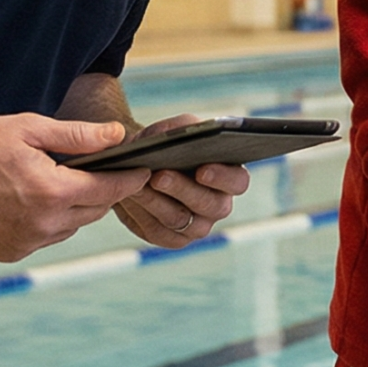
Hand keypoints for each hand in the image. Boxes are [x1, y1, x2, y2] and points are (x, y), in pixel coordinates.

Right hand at [0, 114, 149, 262]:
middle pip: (94, 210)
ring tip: (62, 183)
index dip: (129, 179)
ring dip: (75, 207)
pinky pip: (46, 237)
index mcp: (53, 191)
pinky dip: (50, 222)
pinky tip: (34, 201)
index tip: (143, 170)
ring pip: (71, 226)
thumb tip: (116, 137)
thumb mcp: (29, 129)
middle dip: (103, 191)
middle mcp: (43, 224)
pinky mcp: (10, 252)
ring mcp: (26, 243)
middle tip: (106, 171)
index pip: (109, 189)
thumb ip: (77, 136)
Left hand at [110, 114, 252, 249]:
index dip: (223, 178)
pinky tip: (129, 198)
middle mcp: (219, 205)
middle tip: (159, 176)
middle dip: (182, 190)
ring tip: (137, 184)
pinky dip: (142, 214)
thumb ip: (182, 128)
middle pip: (210, 206)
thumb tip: (181, 134)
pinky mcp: (172, 238)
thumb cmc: (165, 144)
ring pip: (180, 220)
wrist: (140, 164)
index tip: (201, 169)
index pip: (238, 182)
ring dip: (156, 201)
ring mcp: (197, 226)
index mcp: (230, 177)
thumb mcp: (174, 129)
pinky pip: (158, 232)